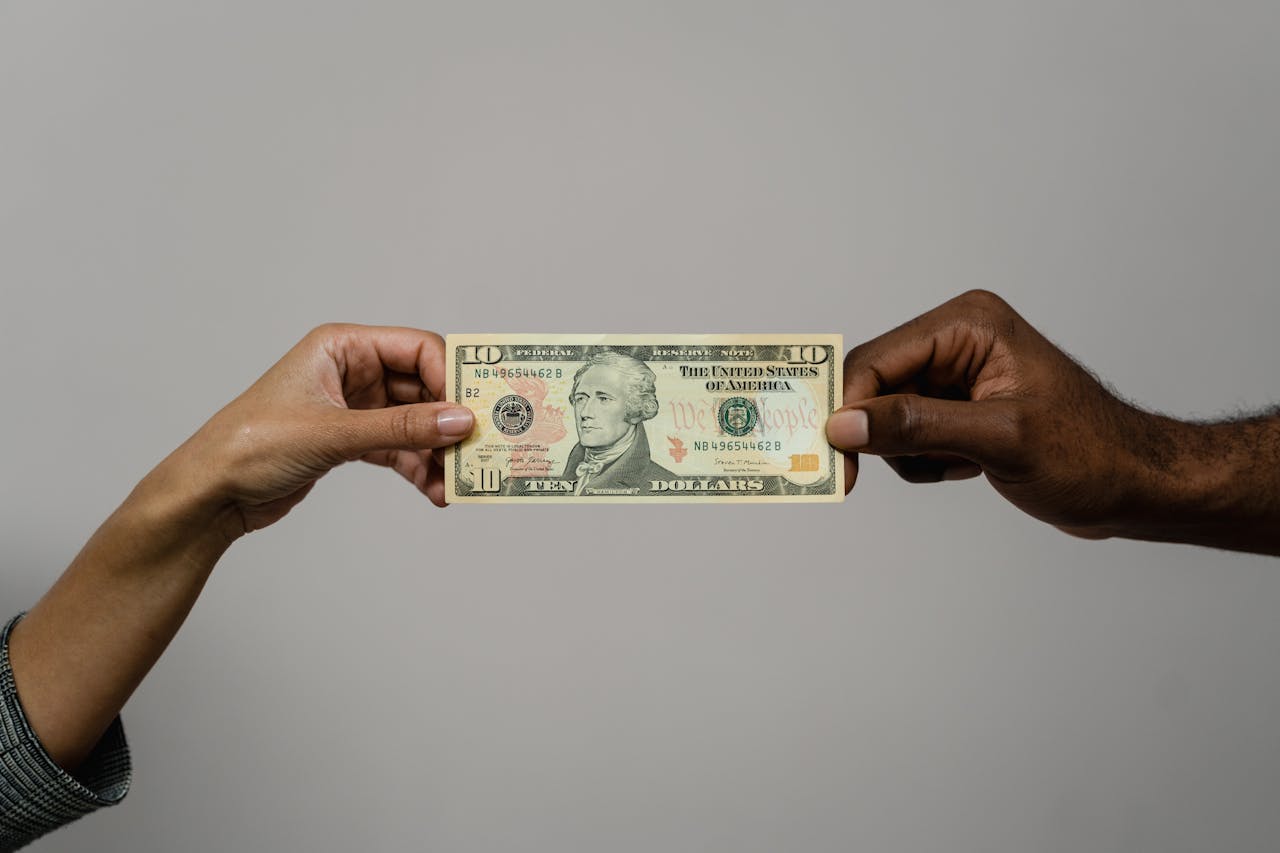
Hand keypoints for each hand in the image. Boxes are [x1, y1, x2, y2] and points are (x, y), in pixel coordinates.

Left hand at [172, 323, 474, 538]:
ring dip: (437, 452)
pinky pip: (399, 448)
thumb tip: (460, 421)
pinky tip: (433, 490)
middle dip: (450, 420)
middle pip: (423, 387)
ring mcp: (353, 406)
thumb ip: (401, 428)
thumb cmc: (251, 445)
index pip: (418, 348)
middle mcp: (352, 370)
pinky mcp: (351, 440)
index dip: (451, 378)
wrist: (210, 493)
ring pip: (415, 422)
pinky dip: (418, 467)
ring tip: (454, 481)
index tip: (475, 411)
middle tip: (478, 449)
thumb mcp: (333, 434)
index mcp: (343, 347)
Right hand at [825, 290, 1209, 539]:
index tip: (829, 457)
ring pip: (885, 415)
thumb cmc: (1090, 453)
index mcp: (968, 324)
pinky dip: (924, 461)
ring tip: (957, 466)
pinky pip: (908, 434)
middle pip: (874, 385)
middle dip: (875, 433)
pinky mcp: (960, 407)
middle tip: (857, 477)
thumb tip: (843, 426)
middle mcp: (957, 339)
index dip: (846, 408)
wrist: (1137, 484)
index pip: (877, 360)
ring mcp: (958, 374)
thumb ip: (916, 427)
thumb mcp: (999, 440)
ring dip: (908, 453)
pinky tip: (965, 469)